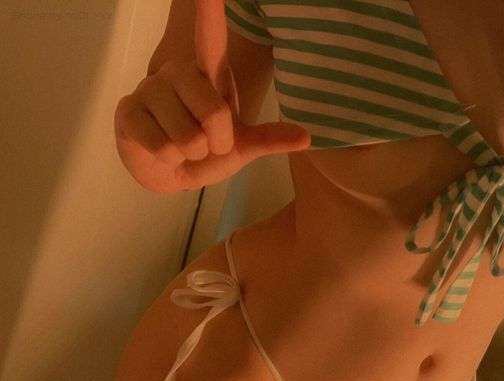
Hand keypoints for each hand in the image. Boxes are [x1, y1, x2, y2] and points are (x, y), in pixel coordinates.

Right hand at [113, 0, 309, 192]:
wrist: (169, 174)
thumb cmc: (207, 152)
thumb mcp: (241, 146)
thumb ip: (269, 138)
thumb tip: (307, 137)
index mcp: (209, 76)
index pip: (211, 39)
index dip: (209, 12)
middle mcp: (178, 74)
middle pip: (215, 114)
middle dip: (217, 144)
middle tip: (205, 144)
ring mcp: (150, 89)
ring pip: (188, 137)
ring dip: (190, 155)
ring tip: (181, 147)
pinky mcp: (128, 110)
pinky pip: (163, 148)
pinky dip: (169, 161)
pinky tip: (160, 150)